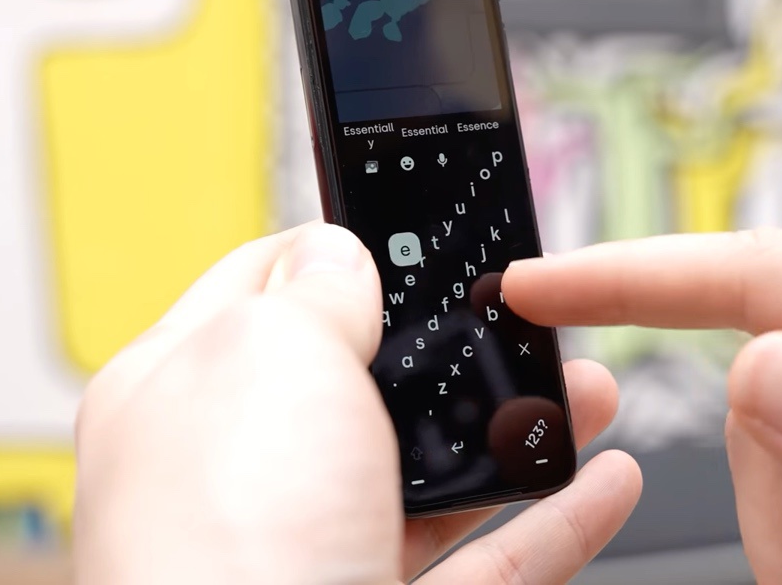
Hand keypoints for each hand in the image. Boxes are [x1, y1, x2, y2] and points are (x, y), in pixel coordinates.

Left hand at [74, 223, 640, 583]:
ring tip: (586, 393)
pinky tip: (600, 485)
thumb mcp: (268, 354)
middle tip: (522, 318)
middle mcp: (240, 478)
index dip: (340, 252)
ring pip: (432, 477)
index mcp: (180, 394)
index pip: (262, 291)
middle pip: (363, 388)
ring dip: (520, 430)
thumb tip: (335, 252)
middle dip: (454, 347)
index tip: (414, 231)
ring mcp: (307, 555)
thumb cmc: (225, 546)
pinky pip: (482, 567)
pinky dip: (548, 526)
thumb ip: (311, 288)